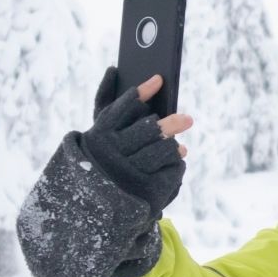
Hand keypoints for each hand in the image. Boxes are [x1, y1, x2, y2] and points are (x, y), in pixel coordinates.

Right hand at [84, 66, 191, 217]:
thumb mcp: (100, 133)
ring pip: (160, 152)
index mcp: (99, 135)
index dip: (140, 92)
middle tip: (188, 118)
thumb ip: (106, 101)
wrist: (89, 207)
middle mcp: (110, 153)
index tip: (158, 79)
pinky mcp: (142, 191)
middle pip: (147, 131)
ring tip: (180, 146)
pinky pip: (168, 171)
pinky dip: (174, 164)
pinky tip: (178, 159)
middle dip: (169, 123)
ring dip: (173, 147)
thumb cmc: (101, 159)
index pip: (121, 109)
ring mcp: (126, 173)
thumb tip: (114, 69)